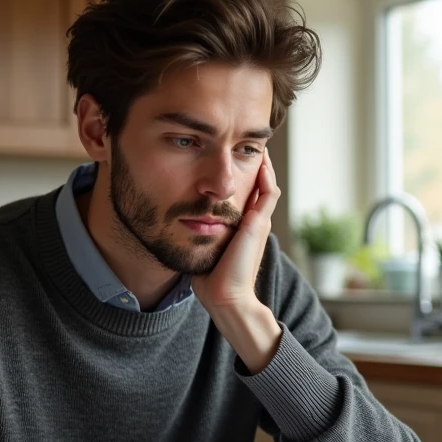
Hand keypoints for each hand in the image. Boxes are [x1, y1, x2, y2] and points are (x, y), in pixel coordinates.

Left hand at [193, 149, 283, 372]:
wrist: (224, 298)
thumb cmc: (209, 279)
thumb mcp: (201, 247)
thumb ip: (195, 232)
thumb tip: (172, 222)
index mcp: (242, 227)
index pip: (245, 193)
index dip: (239, 175)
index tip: (226, 157)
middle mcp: (254, 222)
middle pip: (258, 184)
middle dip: (251, 163)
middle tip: (243, 143)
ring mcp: (259, 223)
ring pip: (267, 184)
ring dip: (262, 164)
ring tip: (254, 145)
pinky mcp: (259, 225)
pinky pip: (269, 193)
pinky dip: (266, 175)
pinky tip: (259, 161)